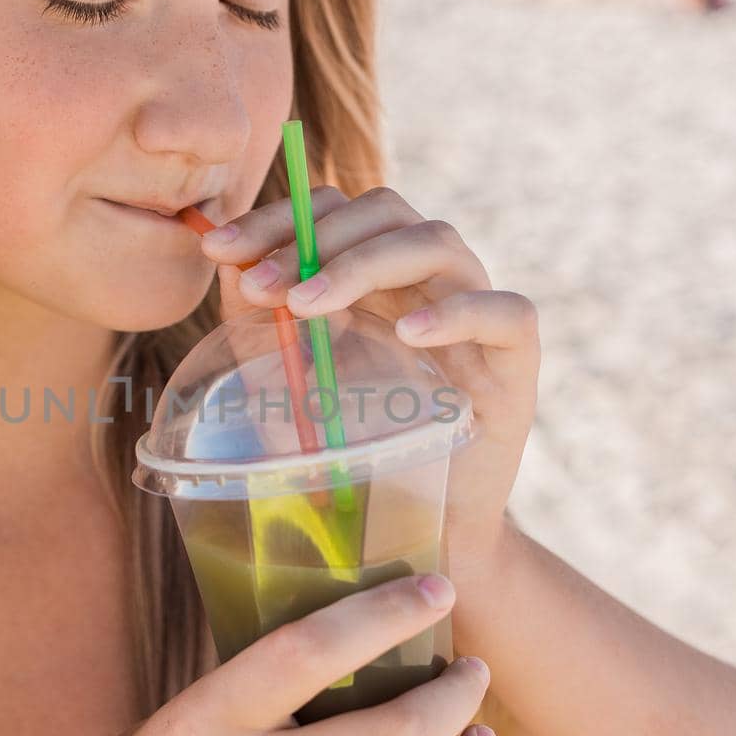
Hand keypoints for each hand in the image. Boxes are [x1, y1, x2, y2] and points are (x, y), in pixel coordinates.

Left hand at [199, 186, 539, 577]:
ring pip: (436, 242)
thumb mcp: (290, 378)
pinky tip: (405, 335)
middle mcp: (428, 278)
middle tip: (258, 286)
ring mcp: (476, 310)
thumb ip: (261, 321)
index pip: (335, 209)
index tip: (218, 249)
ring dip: (362, 264)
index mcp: (376, 273)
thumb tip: (226, 263)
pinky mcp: (516, 359)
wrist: (408, 525)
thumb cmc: (347, 447)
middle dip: (311, 238)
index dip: (278, 217)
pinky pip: (506, 311)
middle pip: (383, 209)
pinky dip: (455, 313)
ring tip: (307, 307)